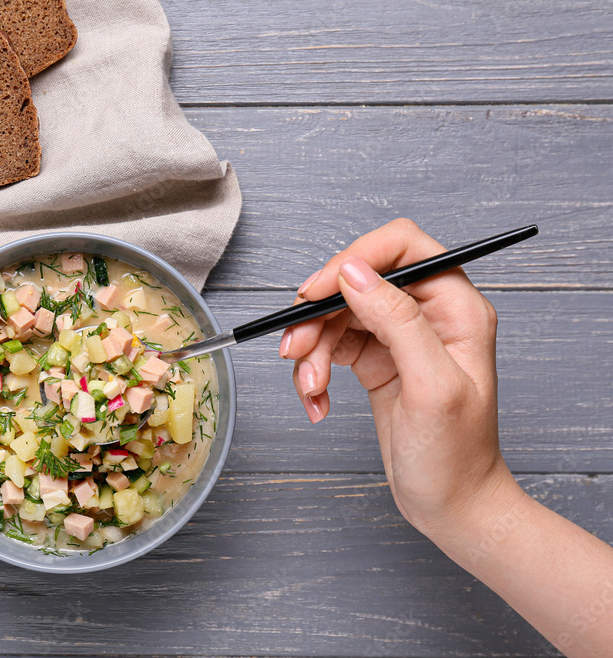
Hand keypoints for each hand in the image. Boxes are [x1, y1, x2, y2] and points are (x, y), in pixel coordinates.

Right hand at [279, 218, 513, 534]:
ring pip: (336, 314)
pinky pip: (331, 347)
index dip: (354, 258)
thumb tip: (355, 273)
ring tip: (310, 388)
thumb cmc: (457, 457)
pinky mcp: (375, 361)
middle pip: (356, 280)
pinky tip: (316, 401)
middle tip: (295, 348)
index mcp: (455, 307)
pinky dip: (314, 371)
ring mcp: (398, 337)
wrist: (452, 507)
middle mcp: (427, 314)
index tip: (317, 290)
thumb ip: (397, 322)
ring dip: (312, 350)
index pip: (401, 247)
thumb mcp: (431, 387)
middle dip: (319, 314)